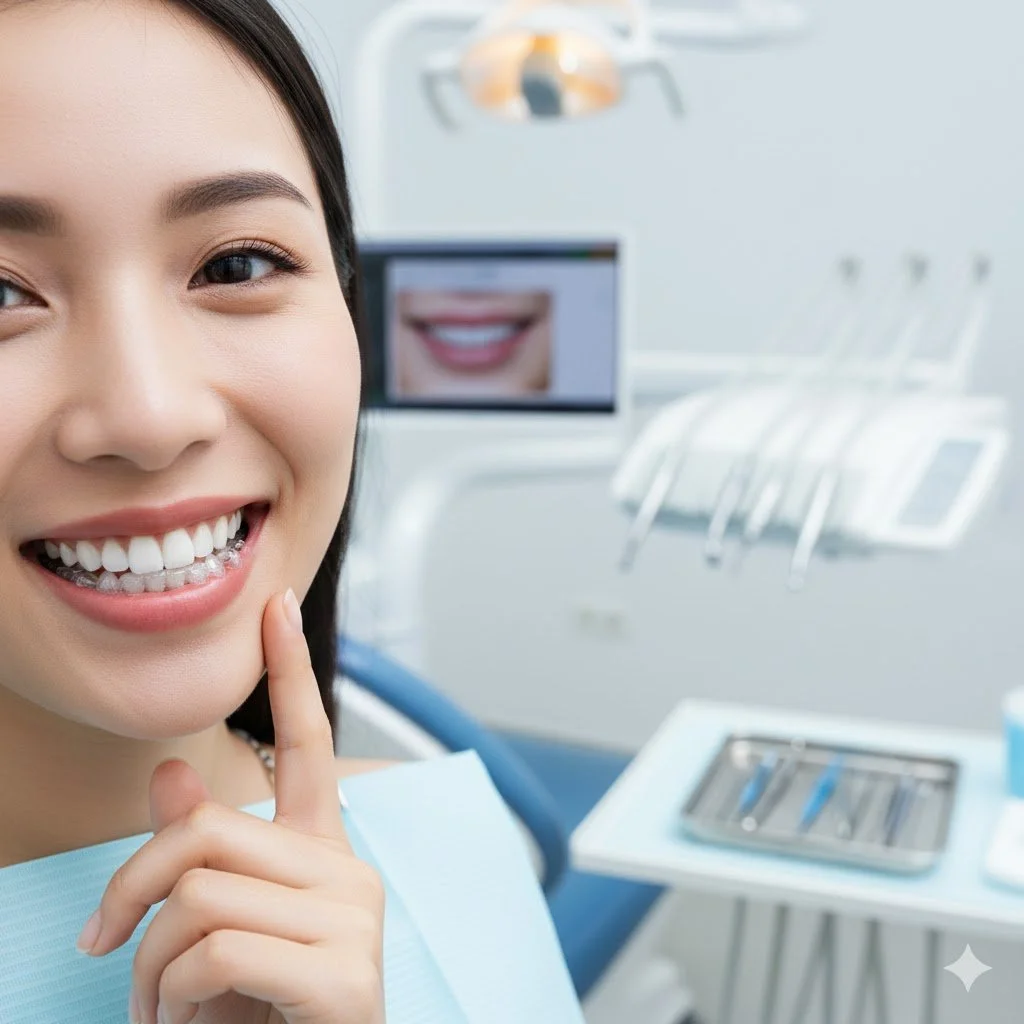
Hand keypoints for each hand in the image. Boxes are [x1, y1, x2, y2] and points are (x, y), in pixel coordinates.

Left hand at [76, 589, 385, 1023]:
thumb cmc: (264, 1010)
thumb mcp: (226, 927)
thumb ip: (202, 854)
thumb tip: (167, 774)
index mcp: (321, 852)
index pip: (307, 743)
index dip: (291, 672)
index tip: (277, 606)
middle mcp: (347, 870)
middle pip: (208, 827)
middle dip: (132, 887)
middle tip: (103, 946)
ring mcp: (353, 919)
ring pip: (199, 894)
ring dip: (149, 965)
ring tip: (160, 1011)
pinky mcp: (346, 974)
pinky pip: (215, 953)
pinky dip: (174, 999)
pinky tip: (191, 1023)